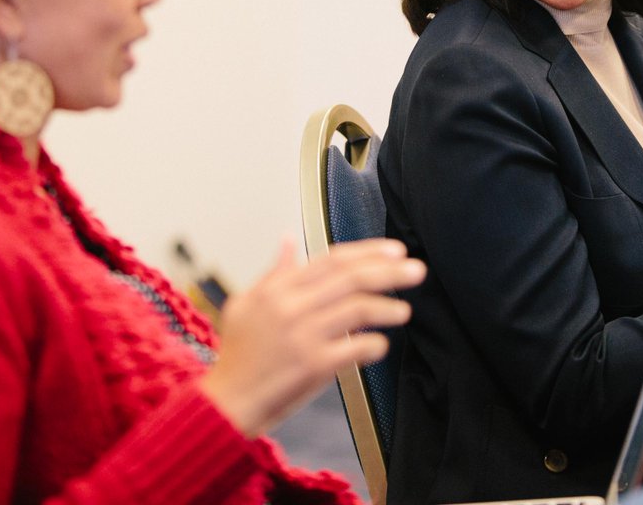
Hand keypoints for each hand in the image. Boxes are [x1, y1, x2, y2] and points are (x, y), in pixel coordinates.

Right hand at [199, 238, 425, 436]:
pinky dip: (374, 344)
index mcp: (278, 289)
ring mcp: (303, 335)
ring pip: (359, 309)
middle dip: (390, 272)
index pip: (332, 259)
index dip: (368, 252)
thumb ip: (273, 272)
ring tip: (404, 311)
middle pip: (352, 278)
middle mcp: (291, 307)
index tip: (395, 251)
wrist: (225, 403)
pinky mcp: (312, 365)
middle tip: (417, 270)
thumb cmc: (237, 356)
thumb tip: (287, 240)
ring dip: (388, 307)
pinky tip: (381, 345)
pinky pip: (356, 347)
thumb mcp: (245, 304)